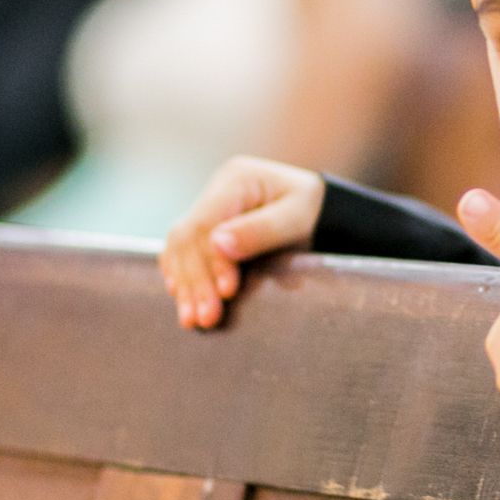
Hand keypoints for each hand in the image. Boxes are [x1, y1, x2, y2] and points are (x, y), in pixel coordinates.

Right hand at [159, 155, 325, 329]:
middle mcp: (216, 191)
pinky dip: (182, 277)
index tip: (226, 292)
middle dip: (196, 281)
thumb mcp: (298, 215)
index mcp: (236, 179)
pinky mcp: (206, 228)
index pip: (207, 224)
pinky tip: (183, 299)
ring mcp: (208, 208)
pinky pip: (181, 253)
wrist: (319, 208)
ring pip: (180, 248)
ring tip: (192, 320)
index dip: (211, 262)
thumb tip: (218, 244)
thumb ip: (262, 229)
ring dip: (185, 285)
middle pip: (188, 239)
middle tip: (204, 318)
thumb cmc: (313, 209)